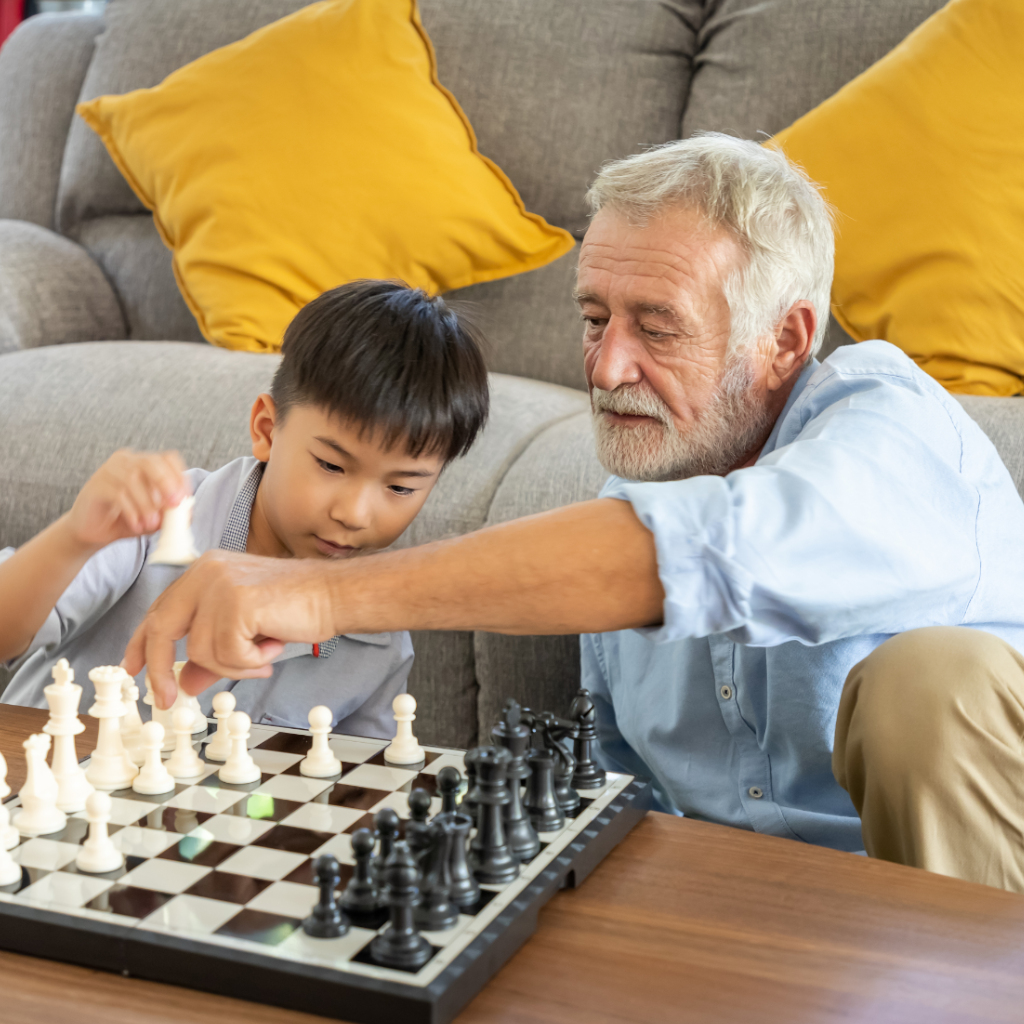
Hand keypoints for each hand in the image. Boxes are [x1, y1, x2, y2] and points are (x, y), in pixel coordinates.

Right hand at [66, 449, 188, 551]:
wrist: (92, 532)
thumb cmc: (126, 520)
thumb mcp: (154, 517)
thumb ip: (169, 513)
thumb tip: (186, 514)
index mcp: (144, 463)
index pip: (168, 458)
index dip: (179, 476)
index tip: (185, 498)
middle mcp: (126, 461)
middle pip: (150, 462)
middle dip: (165, 483)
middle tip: (173, 505)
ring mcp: (108, 471)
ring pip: (133, 479)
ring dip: (147, 504)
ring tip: (151, 523)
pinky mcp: (95, 486)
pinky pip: (117, 493)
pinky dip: (131, 510)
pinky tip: (136, 524)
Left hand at [123, 549, 338, 708]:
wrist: (335, 595)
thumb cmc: (297, 608)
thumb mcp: (245, 633)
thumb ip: (211, 654)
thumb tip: (184, 682)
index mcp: (205, 571)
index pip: (160, 610)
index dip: (141, 644)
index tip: (132, 669)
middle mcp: (206, 572)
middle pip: (162, 628)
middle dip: (162, 669)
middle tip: (168, 699)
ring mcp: (220, 585)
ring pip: (200, 650)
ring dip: (233, 664)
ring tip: (263, 651)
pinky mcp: (238, 602)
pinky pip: (227, 653)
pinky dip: (250, 662)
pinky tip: (272, 644)